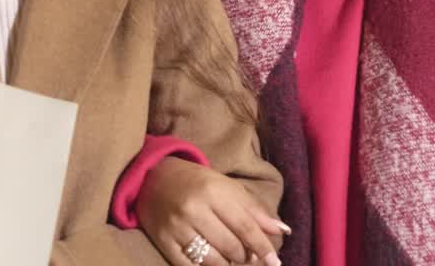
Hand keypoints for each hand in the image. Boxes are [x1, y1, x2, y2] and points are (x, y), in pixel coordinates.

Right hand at [136, 158, 286, 265]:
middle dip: (246, 257)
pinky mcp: (163, 242)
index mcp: (213, 191)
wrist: (153, 177)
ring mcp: (177, 227)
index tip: (275, 262)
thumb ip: (254, 209)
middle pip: (231, 246)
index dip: (262, 246)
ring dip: (229, 265)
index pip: (245, 226)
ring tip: (233, 261)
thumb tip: (282, 230)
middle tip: (251, 258)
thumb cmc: (197, 182)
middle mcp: (194, 209)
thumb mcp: (227, 187)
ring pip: (212, 260)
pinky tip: (215, 264)